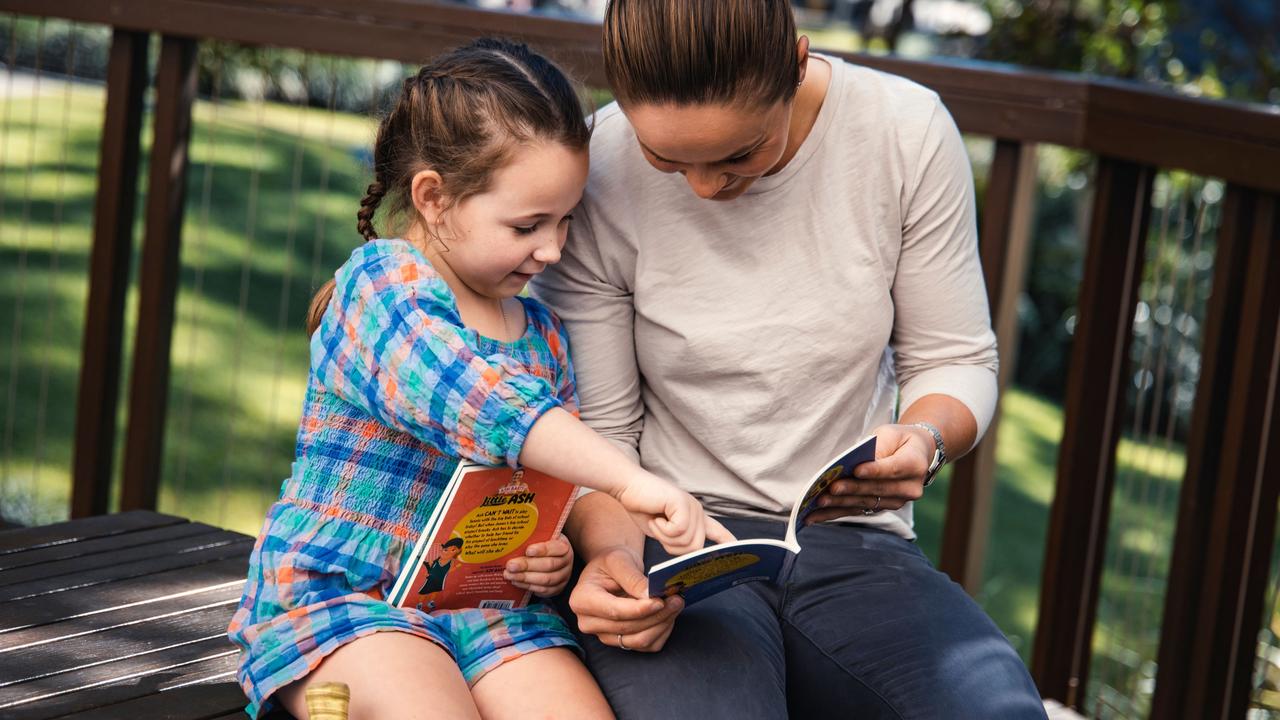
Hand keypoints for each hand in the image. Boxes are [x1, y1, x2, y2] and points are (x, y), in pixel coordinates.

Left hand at [504, 534, 572, 596]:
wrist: (551, 557)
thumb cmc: (543, 544)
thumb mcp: (541, 537)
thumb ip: (532, 538)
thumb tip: (513, 539)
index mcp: (563, 546)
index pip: (555, 548)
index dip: (542, 550)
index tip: (528, 550)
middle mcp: (566, 562)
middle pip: (549, 565)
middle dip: (527, 565)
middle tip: (511, 565)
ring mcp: (563, 576)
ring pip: (546, 580)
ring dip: (525, 578)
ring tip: (509, 575)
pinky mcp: (557, 588)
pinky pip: (543, 590)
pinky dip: (527, 586)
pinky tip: (516, 581)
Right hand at [568, 546, 683, 652]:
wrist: (613, 571)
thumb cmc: (612, 562)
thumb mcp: (619, 559)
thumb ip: (632, 578)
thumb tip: (649, 596)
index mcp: (581, 600)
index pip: (613, 611)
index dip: (638, 609)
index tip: (659, 601)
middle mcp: (588, 622)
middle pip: (628, 628)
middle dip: (656, 615)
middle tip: (677, 598)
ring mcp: (604, 636)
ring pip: (639, 640)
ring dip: (662, 624)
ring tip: (676, 604)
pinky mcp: (621, 643)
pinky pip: (647, 646)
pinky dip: (662, 632)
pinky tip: (670, 615)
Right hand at [613, 471, 734, 554]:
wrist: (628, 487)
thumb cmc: (642, 507)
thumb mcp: (663, 531)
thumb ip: (677, 541)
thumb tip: (688, 556)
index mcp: (694, 517)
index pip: (717, 531)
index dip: (727, 542)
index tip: (738, 549)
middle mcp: (698, 511)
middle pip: (695, 548)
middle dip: (672, 546)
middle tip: (658, 529)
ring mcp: (692, 506)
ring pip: (686, 542)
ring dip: (664, 537)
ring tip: (656, 520)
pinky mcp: (683, 504)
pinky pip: (678, 531)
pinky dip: (662, 530)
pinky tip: (656, 516)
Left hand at [805, 423, 934, 524]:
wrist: (915, 453)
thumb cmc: (898, 440)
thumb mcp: (889, 434)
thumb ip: (876, 447)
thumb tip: (855, 463)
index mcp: (915, 464)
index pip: (893, 469)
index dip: (874, 471)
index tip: (856, 470)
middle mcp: (910, 488)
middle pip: (877, 489)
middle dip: (852, 489)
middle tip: (831, 488)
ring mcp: (898, 501)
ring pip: (866, 502)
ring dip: (840, 504)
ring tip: (819, 502)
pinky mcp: (883, 507)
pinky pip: (858, 510)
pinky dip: (836, 512)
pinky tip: (817, 516)